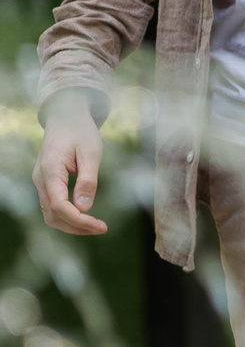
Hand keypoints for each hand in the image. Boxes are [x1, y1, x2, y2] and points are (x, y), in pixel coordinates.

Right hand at [35, 98, 108, 235]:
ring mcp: (41, 182)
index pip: (58, 205)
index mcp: (50, 170)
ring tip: (96, 227)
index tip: (100, 226)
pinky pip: (52, 206)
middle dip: (76, 226)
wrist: (65, 117)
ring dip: (71, 224)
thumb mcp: (91, 152)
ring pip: (49, 213)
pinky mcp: (46, 183)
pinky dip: (67, 216)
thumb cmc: (80, 132)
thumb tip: (84, 208)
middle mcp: (40, 179)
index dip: (78, 220)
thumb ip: (88, 180)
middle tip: (102, 228)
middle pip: (52, 214)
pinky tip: (85, 217)